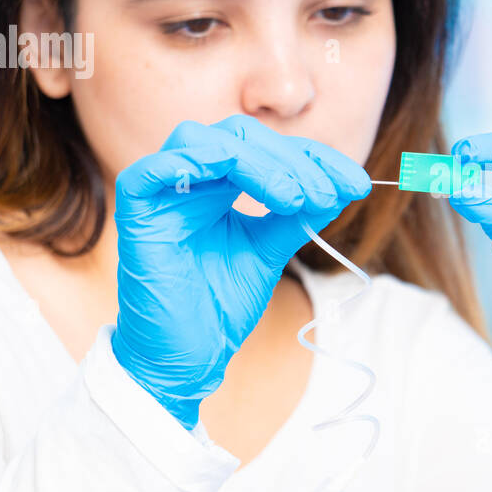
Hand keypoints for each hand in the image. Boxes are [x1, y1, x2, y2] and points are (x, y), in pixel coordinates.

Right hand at [111, 114, 370, 428]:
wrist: (187, 357)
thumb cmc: (219, 305)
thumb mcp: (270, 250)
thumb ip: (298, 215)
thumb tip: (343, 184)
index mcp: (217, 183)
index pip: (266, 147)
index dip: (313, 158)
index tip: (357, 184)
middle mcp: (187, 179)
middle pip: (238, 134)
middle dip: (291, 159)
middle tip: (326, 195)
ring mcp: (158, 192)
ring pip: (202, 141)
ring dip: (256, 161)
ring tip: (292, 199)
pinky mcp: (134, 212)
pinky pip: (151, 170)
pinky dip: (192, 164)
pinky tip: (236, 184)